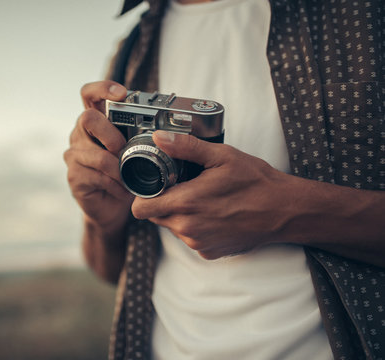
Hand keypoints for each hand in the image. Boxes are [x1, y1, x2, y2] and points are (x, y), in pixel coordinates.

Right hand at [64, 81, 133, 233]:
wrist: (111, 207)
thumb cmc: (124, 174)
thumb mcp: (134, 151)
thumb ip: (140, 137)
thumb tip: (167, 130)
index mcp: (96, 121)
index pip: (89, 94)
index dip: (102, 89)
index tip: (121, 94)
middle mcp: (80, 133)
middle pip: (87, 118)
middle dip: (110, 133)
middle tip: (123, 148)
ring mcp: (74, 155)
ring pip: (94, 153)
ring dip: (117, 167)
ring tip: (128, 176)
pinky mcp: (74, 176)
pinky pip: (95, 176)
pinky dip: (115, 184)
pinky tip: (123, 189)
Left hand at [131, 130, 294, 258]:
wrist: (283, 210)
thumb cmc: (255, 182)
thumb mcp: (221, 156)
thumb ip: (185, 147)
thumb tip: (159, 138)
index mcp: (186, 203)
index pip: (141, 209)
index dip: (143, 196)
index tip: (156, 185)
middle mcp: (188, 228)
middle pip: (155, 217)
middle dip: (163, 202)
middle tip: (184, 187)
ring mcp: (198, 242)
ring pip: (173, 227)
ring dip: (180, 215)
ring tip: (203, 199)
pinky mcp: (208, 252)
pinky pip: (190, 238)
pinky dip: (196, 227)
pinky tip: (214, 214)